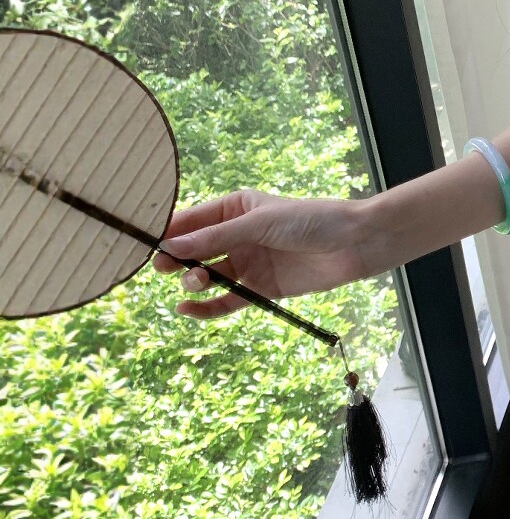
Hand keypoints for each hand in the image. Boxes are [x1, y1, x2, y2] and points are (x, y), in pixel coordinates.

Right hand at [152, 189, 378, 319]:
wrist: (356, 243)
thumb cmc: (311, 220)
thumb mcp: (260, 223)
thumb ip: (215, 236)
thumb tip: (169, 246)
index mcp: (234, 208)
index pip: (190, 220)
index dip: (166, 233)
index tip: (143, 244)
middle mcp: (238, 235)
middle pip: (195, 250)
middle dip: (175, 259)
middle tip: (162, 267)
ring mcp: (250, 262)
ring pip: (209, 276)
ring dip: (195, 281)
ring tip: (195, 281)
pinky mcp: (264, 288)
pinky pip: (229, 301)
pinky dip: (208, 308)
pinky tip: (186, 310)